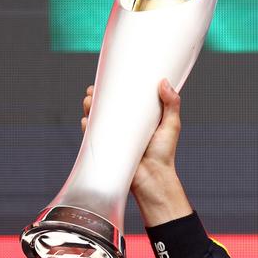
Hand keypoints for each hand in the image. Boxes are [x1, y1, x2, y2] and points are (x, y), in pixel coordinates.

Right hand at [82, 80, 191, 225]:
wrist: (153, 179)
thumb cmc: (165, 154)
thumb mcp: (171, 125)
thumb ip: (171, 104)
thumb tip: (164, 82)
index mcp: (139, 118)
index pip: (125, 100)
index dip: (115, 89)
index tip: (110, 77)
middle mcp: (125, 127)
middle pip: (107, 107)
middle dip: (97, 97)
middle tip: (94, 90)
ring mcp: (114, 138)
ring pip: (97, 119)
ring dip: (90, 109)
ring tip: (89, 101)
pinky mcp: (107, 149)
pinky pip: (92, 137)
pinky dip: (87, 128)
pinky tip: (86, 121)